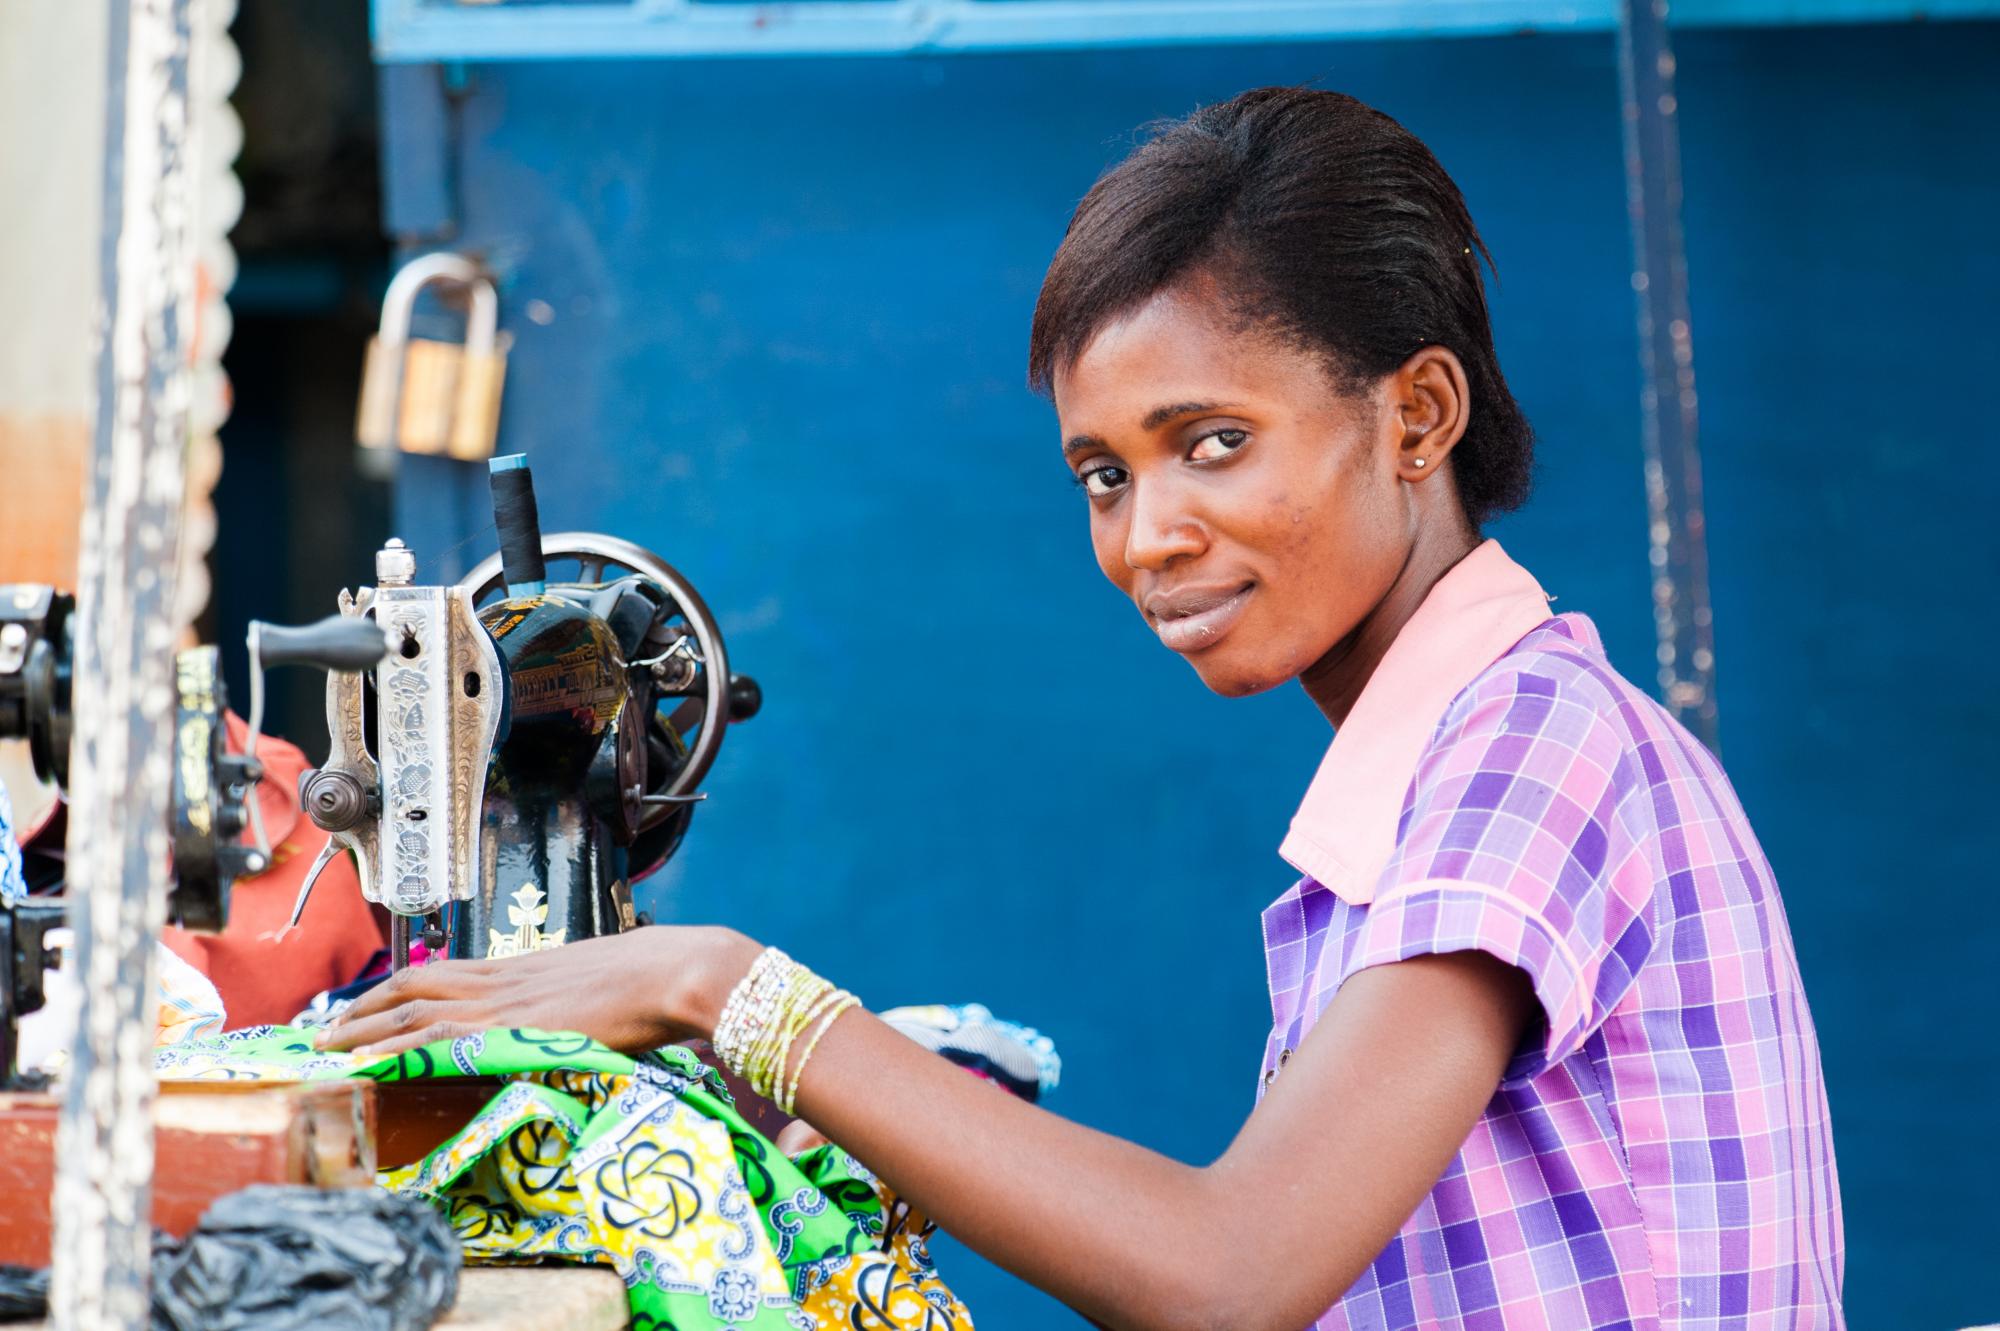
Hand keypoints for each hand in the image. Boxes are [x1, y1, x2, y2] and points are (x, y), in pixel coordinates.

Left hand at [316, 925, 762, 1056]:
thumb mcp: (604, 987)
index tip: (367, 1005)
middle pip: (415, 986)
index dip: (398, 989)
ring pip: (413, 1010)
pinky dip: (397, 1049)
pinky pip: (439, 1039)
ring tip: (324, 1048)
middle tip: (323, 1030)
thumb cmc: (658, 979)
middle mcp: (505, 979)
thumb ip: (574, 1004)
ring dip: (363, 1029)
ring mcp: (506, 1002)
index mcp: (525, 968)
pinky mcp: (513, 1027)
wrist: (678, 970)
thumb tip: (571, 1022)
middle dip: (364, 1007)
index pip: (444, 974)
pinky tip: (369, 1062)